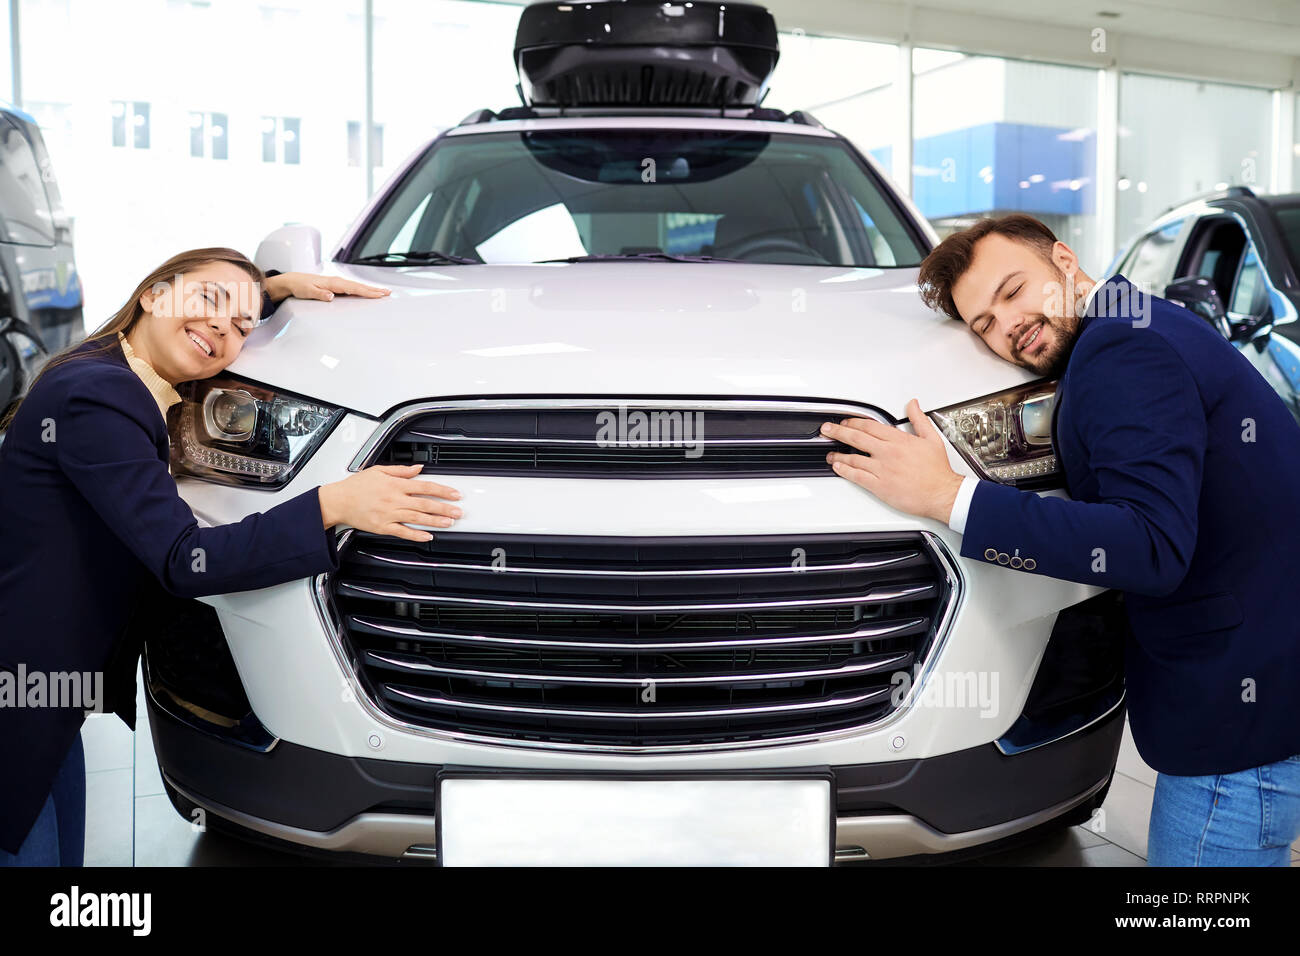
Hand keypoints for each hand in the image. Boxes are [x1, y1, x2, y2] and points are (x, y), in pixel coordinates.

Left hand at [265, 271, 390, 302]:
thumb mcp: (307, 291)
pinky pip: (352, 288)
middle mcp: (337, 281)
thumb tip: (331, 296)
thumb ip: (319, 294)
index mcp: (333, 283)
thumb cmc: (300, 286)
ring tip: (382, 292)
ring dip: (370, 289)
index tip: (378, 294)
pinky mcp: (336, 286)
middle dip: (374, 289)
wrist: (292, 281)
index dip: (367, 291)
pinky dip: (362, 289)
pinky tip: (367, 292)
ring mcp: (337, 283)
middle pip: (359, 286)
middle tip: (388, 292)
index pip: (353, 288)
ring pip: (357, 286)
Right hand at [318, 464, 461, 541]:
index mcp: (395, 485)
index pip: (425, 487)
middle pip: (425, 504)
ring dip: (435, 521)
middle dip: (444, 508)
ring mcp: (389, 514)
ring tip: (449, 522)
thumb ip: (401, 470)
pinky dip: (416, 535)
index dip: (443, 490)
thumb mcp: (379, 470)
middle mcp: (394, 500)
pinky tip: (428, 535)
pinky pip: (403, 532)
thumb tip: (419, 468)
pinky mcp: (383, 527)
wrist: (338, 501)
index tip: (455, 494)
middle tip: (458, 511)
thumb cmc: (356, 486)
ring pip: (417, 518)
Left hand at [822, 398, 963, 523]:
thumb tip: (913, 404)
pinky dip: (845, 470)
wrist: (942, 493)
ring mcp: (882, 469)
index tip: (846, 421)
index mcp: (899, 440)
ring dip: (838, 453)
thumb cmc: (938, 471)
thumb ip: (919, 419)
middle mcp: (888, 452)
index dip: (854, 422)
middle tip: (827, 430)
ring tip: (829, 452)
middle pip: (857, 437)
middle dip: (838, 431)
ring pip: (854, 457)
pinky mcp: (880, 485)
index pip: (870, 426)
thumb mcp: (932, 438)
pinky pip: (857, 476)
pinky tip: (838, 467)